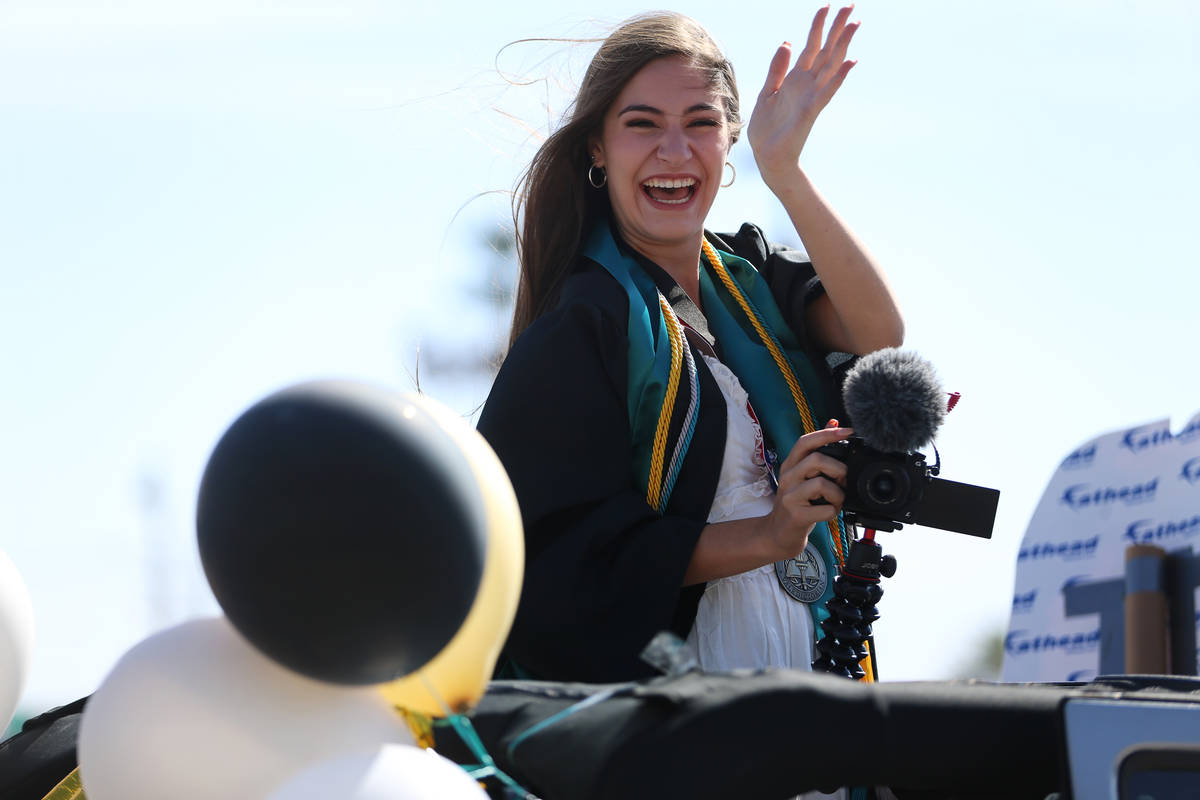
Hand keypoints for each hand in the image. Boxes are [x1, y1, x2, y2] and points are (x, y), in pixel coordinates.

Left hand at [747, 5, 858, 189]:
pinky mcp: (811, 110)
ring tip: (855, 23)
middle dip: (837, 28)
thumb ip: (777, 69)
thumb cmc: (767, 128)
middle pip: (826, 50)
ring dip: (843, 44)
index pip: (811, 46)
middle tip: (850, 5)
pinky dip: (839, 76)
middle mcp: (807, 84)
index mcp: (795, 79)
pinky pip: (827, 90)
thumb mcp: (767, 92)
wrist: (767, 156)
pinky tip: (850, 61)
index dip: (818, 26)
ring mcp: (811, 96)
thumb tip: (787, 42)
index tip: (827, 6)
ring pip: (831, 64)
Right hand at [762, 422, 851, 558]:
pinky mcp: (795, 515)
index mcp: (790, 464)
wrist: (777, 534)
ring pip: (821, 484)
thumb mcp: (804, 475)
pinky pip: (825, 509)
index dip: (827, 433)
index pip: (806, 441)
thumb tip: (834, 423)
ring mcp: (789, 496)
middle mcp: (787, 477)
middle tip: (842, 481)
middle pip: (816, 459)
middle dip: (838, 469)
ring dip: (838, 493)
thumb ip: (818, 450)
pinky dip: (834, 511)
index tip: (848, 431)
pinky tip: (829, 512)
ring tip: (836, 500)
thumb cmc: (796, 503)